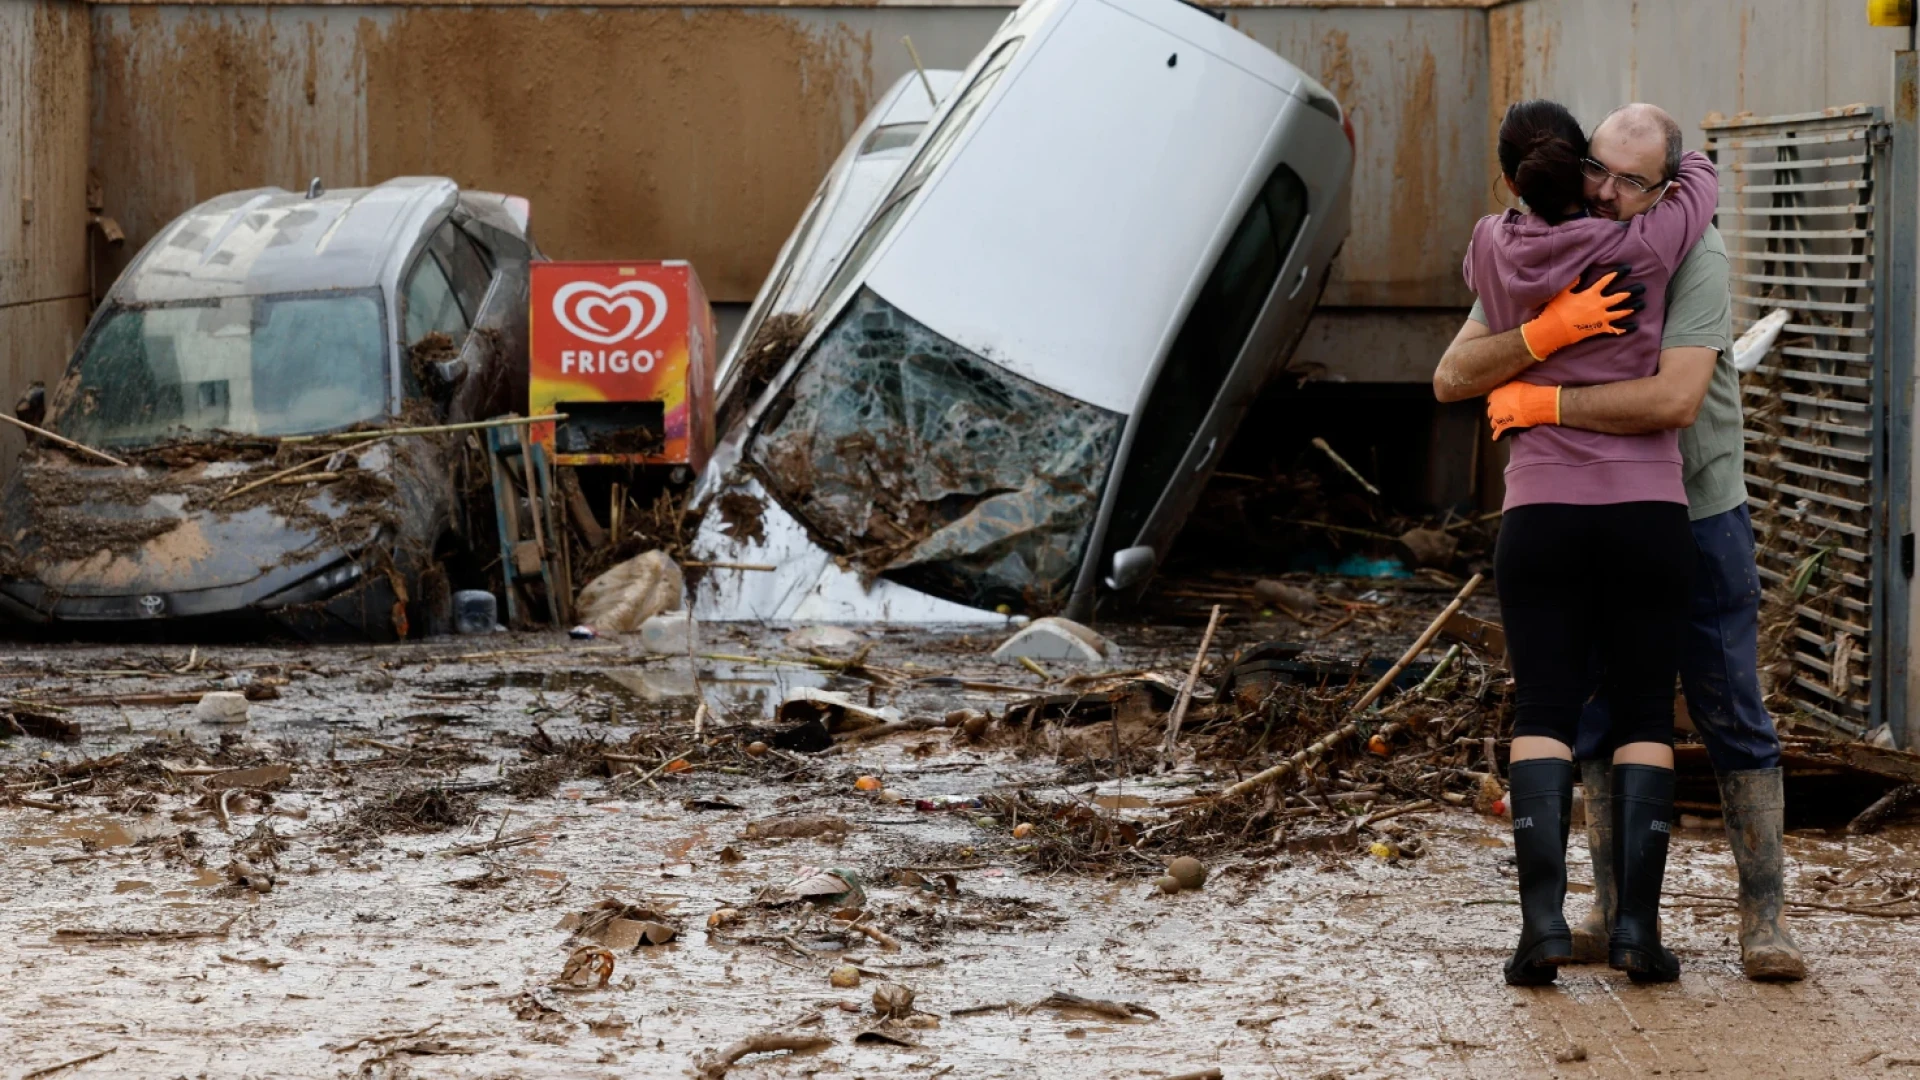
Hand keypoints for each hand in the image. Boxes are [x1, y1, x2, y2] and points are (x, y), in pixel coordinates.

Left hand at [1488, 381, 1560, 439]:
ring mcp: (1496, 417)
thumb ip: (1508, 388)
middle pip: (1491, 412)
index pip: (1491, 399)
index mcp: (1495, 394)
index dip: (1496, 402)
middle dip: (1495, 413)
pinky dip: (1497, 436)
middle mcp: (1493, 406)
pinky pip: (1497, 434)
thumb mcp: (1515, 384)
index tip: (1499, 404)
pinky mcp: (1502, 427)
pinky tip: (1497, 438)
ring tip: (1501, 425)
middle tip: (1501, 414)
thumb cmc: (1527, 392)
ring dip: (1496, 424)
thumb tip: (1508, 388)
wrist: (1533, 403)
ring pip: (1493, 423)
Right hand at [1519, 265, 1645, 359]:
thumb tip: (1579, 274)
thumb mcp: (1563, 293)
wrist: (1555, 330)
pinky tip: (1634, 326)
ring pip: (1622, 312)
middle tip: (1642, 288)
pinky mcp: (1600, 329)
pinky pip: (1617, 329)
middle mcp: (1600, 305)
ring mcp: (1602, 318)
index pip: (1607, 280)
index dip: (1617, 274)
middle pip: (1620, 297)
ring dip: (1632, 308)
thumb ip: (1573, 283)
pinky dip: (1626, 328)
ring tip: (1641, 305)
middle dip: (1632, 292)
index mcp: (1591, 294)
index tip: (1627, 269)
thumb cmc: (1557, 310)